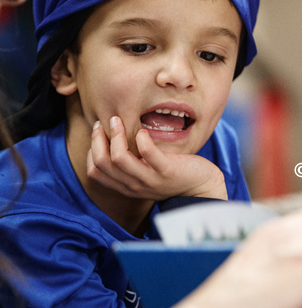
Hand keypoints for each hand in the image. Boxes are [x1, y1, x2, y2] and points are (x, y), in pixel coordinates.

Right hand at [86, 116, 226, 199]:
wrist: (202, 186)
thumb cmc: (174, 174)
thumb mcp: (146, 172)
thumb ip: (131, 163)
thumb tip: (114, 138)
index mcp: (126, 186)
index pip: (95, 172)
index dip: (92, 150)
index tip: (98, 132)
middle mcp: (134, 185)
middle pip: (102, 163)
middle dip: (98, 139)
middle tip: (106, 121)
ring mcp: (150, 179)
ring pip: (119, 158)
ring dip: (116, 136)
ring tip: (119, 120)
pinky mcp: (167, 171)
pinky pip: (147, 154)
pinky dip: (141, 139)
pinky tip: (144, 131)